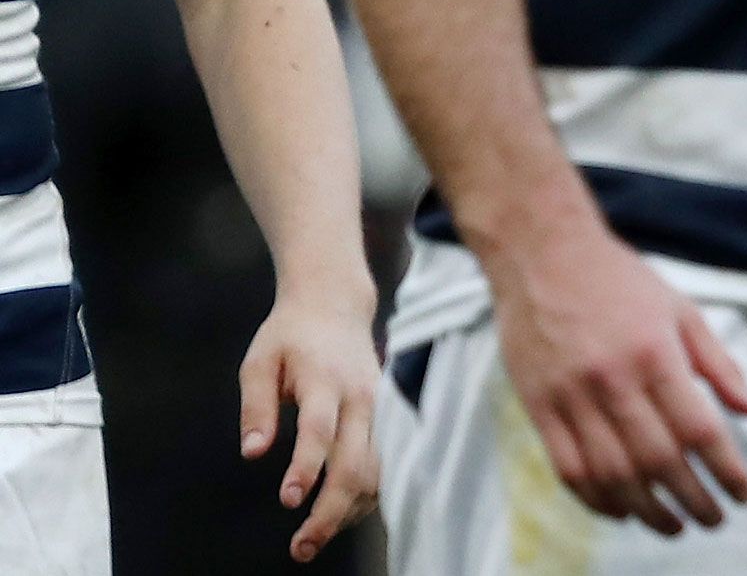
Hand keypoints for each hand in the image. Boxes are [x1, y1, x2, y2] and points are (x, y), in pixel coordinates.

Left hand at [240, 280, 383, 562]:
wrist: (337, 305)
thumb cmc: (290, 336)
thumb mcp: (259, 361)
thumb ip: (256, 408)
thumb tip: (253, 454)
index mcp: (327, 380)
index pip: (320, 430)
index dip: (306, 468)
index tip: (288, 500)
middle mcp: (362, 397)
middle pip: (356, 463)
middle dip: (330, 510)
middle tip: (300, 547)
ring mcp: (381, 409)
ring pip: (376, 471)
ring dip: (348, 511)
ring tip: (312, 540)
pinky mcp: (388, 418)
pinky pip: (383, 465)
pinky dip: (363, 497)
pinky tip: (338, 516)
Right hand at [486, 221, 746, 532]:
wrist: (542, 254)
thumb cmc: (619, 280)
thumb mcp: (683, 311)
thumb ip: (721, 366)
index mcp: (655, 354)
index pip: (699, 427)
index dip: (725, 468)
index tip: (744, 493)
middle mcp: (613, 380)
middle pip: (658, 460)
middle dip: (692, 498)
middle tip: (714, 519)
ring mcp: (571, 397)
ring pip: (612, 474)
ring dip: (647, 510)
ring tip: (673, 526)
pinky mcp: (538, 407)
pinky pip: (568, 469)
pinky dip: (596, 499)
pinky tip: (622, 511)